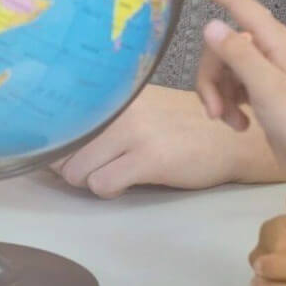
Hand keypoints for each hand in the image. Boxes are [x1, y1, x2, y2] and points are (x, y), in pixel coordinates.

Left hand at [49, 84, 268, 195]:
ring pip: (77, 172)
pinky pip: (103, 184)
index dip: (59, 146)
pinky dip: (110, 191)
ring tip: (117, 174)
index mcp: (112, 94)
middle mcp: (118, 108)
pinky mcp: (149, 158)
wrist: (227, 138)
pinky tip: (129, 182)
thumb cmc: (178, 126)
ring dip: (92, 181)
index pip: (60, 121)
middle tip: (99, 168)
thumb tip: (58, 146)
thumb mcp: (137, 110)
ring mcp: (133, 132)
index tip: (64, 154)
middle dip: (75, 169)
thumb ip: (102, 120)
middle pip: (64, 152)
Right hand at [181, 0, 285, 185]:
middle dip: (209, 76)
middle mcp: (266, 48)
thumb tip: (208, 23)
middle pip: (218, 46)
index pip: (235, 1)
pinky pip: (227, 86)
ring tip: (231, 121)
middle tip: (214, 109)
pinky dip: (226, 105)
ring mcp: (261, 70)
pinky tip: (240, 125)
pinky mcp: (257, 91)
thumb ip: (237, 55)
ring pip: (219, 68)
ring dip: (218, 96)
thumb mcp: (267, 88)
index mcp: (273, 39)